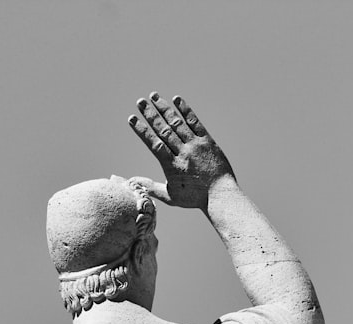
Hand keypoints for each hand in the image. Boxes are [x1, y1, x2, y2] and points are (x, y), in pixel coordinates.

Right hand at [128, 93, 232, 209]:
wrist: (220, 195)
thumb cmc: (195, 199)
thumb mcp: (171, 197)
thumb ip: (152, 188)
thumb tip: (134, 183)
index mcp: (172, 166)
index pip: (154, 144)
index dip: (142, 130)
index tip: (132, 119)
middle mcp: (183, 153)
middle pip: (164, 130)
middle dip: (150, 114)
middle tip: (140, 101)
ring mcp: (196, 146)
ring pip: (177, 124)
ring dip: (164, 109)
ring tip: (154, 96)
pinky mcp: (208, 142)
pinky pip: (195, 123)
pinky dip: (186, 111)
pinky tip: (177, 100)